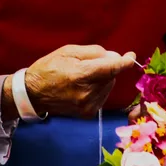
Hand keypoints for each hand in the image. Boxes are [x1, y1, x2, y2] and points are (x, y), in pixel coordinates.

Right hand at [3, 45, 135, 120]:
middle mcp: (86, 93)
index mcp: (80, 75)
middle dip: (107, 67)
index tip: (131, 56)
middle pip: (111, 76)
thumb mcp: (69, 51)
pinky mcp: (88, 113)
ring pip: (109, 86)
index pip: (111, 69)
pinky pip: (103, 96)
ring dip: (104, 79)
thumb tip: (114, 57)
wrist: (33, 93)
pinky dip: (100, 89)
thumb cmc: (49, 67)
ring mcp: (88, 105)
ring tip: (85, 76)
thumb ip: (94, 53)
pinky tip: (85, 86)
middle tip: (90, 63)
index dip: (124, 62)